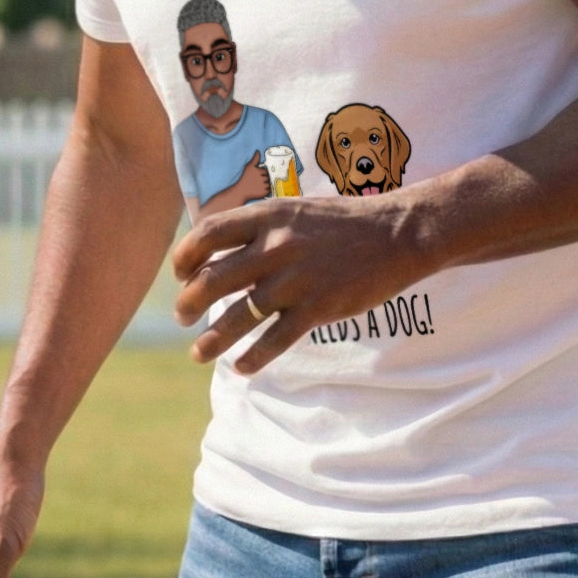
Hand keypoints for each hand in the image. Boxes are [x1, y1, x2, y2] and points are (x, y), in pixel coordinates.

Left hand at [172, 193, 433, 374]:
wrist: (398, 234)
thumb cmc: (341, 222)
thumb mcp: (293, 209)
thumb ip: (256, 227)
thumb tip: (214, 248)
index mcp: (268, 216)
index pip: (207, 233)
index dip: (184, 256)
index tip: (179, 274)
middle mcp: (276, 246)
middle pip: (213, 278)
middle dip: (188, 302)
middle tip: (182, 316)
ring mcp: (297, 278)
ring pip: (239, 315)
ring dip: (212, 339)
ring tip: (197, 353)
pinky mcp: (319, 307)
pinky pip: (276, 340)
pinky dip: (254, 358)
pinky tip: (242, 368)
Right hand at [238, 149, 270, 202]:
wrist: (241, 190)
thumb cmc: (245, 177)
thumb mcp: (249, 167)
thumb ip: (255, 159)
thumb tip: (258, 151)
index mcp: (259, 171)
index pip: (266, 171)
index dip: (261, 173)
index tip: (256, 176)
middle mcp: (262, 178)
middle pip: (268, 177)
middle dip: (263, 179)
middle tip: (256, 181)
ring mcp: (263, 185)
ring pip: (269, 183)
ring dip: (265, 184)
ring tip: (257, 185)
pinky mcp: (264, 192)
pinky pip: (269, 190)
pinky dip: (265, 190)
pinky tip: (259, 189)